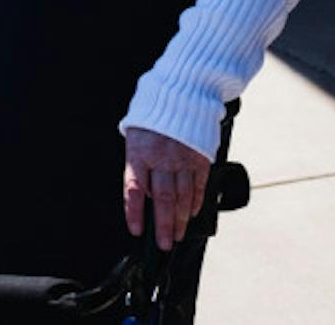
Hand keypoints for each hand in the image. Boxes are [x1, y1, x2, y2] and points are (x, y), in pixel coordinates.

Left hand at [123, 126, 212, 250]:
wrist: (181, 90)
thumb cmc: (153, 114)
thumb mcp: (135, 133)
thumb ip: (138, 162)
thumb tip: (142, 193)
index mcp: (139, 152)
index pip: (134, 188)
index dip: (134, 212)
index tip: (136, 230)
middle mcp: (161, 157)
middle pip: (162, 198)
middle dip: (163, 225)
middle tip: (165, 244)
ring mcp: (182, 158)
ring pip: (182, 195)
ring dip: (180, 218)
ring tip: (179, 233)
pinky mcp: (200, 156)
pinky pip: (198, 184)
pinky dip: (196, 200)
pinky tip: (192, 212)